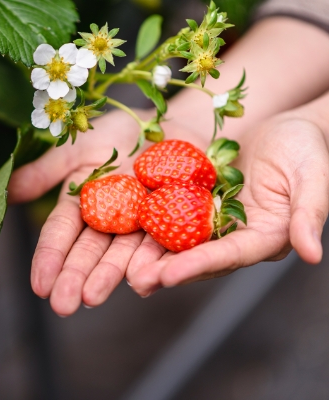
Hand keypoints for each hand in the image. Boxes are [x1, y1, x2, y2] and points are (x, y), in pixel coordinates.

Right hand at [8, 110, 206, 314]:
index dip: (49, 259)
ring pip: (121, 254)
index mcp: (82, 203)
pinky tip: (141, 280)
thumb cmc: (120, 129)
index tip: (38, 286)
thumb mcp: (78, 148)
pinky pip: (162, 242)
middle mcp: (109, 220)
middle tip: (61, 306)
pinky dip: (151, 261)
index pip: (61, 234)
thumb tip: (6, 192)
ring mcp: (141, 224)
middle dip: (74, 278)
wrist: (171, 120)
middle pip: (88, 252)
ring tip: (91, 299)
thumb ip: (46, 171)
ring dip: (107, 277)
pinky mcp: (174, 222)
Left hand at [128, 116, 328, 295]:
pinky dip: (151, 225)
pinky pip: (171, 214)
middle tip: (137, 282)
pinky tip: (125, 232)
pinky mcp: (198, 202)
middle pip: (200, 257)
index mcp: (266, 236)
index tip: (168, 276)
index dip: (200, 265)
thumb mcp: (313, 177)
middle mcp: (236, 234)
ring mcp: (215, 219)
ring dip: (154, 256)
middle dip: (168, 270)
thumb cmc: (308, 149)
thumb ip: (309, 214)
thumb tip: (312, 255)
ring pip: (180, 241)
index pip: (231, 255)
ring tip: (124, 270)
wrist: (287, 128)